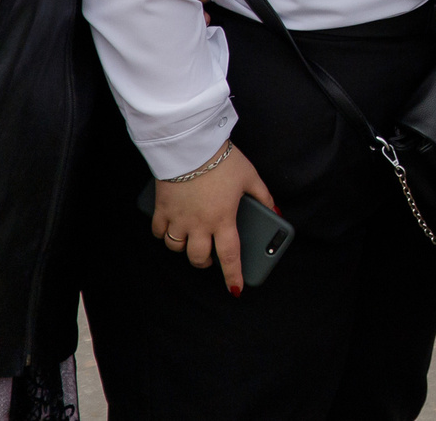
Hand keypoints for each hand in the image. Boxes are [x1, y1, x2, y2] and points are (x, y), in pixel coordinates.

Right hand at [149, 144, 276, 294]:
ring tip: (191, 242)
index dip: (233, 275)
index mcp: (223, 219)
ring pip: (176, 248)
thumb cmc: (223, 161)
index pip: (230, 256)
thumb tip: (276, 211)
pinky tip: (170, 228)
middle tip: (209, 258)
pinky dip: (163, 234)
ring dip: (184, 249)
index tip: (235, 289)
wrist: (191, 146)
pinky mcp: (162, 209)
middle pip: (198, 258)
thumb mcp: (250, 177)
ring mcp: (178, 218)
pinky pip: (158, 232)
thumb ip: (264, 197)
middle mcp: (199, 224)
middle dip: (204, 263)